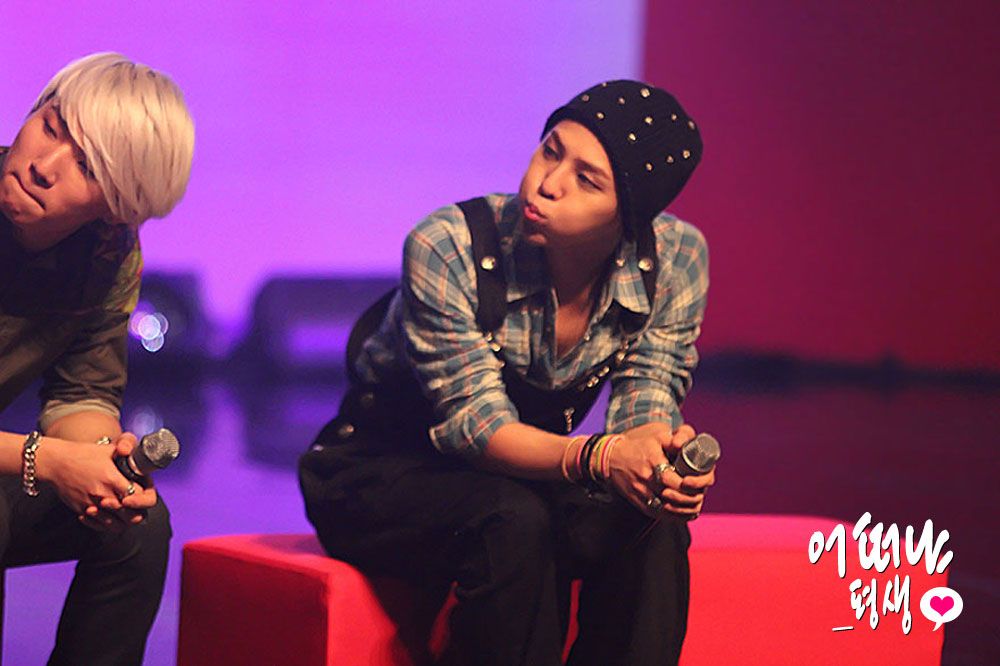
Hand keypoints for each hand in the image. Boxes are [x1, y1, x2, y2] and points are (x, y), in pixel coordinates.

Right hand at [35, 432, 156, 530]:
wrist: (54, 462)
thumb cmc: (82, 454)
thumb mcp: (108, 449)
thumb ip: (127, 452)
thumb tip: (138, 456)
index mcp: (112, 478)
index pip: (138, 496)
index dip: (143, 497)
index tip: (141, 492)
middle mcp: (102, 494)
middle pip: (130, 515)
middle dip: (137, 511)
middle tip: (135, 504)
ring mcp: (91, 504)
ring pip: (115, 525)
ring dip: (122, 519)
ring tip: (124, 511)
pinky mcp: (81, 510)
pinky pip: (98, 525)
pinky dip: (106, 523)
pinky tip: (108, 514)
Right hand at [606, 422, 712, 518]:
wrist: (612, 458)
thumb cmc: (639, 446)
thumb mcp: (658, 437)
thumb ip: (677, 438)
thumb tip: (689, 445)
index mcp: (652, 463)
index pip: (673, 480)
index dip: (689, 485)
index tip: (695, 481)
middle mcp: (646, 480)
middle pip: (672, 497)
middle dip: (690, 498)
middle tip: (700, 493)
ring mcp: (642, 494)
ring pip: (667, 510)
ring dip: (685, 510)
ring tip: (695, 504)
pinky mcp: (639, 503)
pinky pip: (659, 515)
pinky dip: (674, 516)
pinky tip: (685, 513)